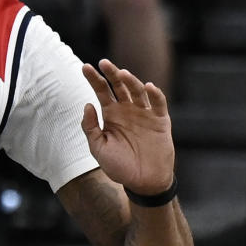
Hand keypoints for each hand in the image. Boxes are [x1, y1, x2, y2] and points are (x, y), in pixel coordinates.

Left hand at [81, 59, 174, 194]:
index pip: (101, 91)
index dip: (94, 78)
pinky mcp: (160, 121)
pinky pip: (159, 103)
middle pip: (119, 86)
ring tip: (122, 74)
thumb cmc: (119, 166)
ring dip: (131, 81)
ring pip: (138, 90)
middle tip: (103, 62)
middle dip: (111, 73)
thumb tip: (87, 104)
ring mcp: (144, 114)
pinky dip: (155, 94)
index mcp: (111, 114)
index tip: (84, 67)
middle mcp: (127, 110)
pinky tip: (148, 86)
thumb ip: (90, 127)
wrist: (143, 183)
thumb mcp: (98, 148)